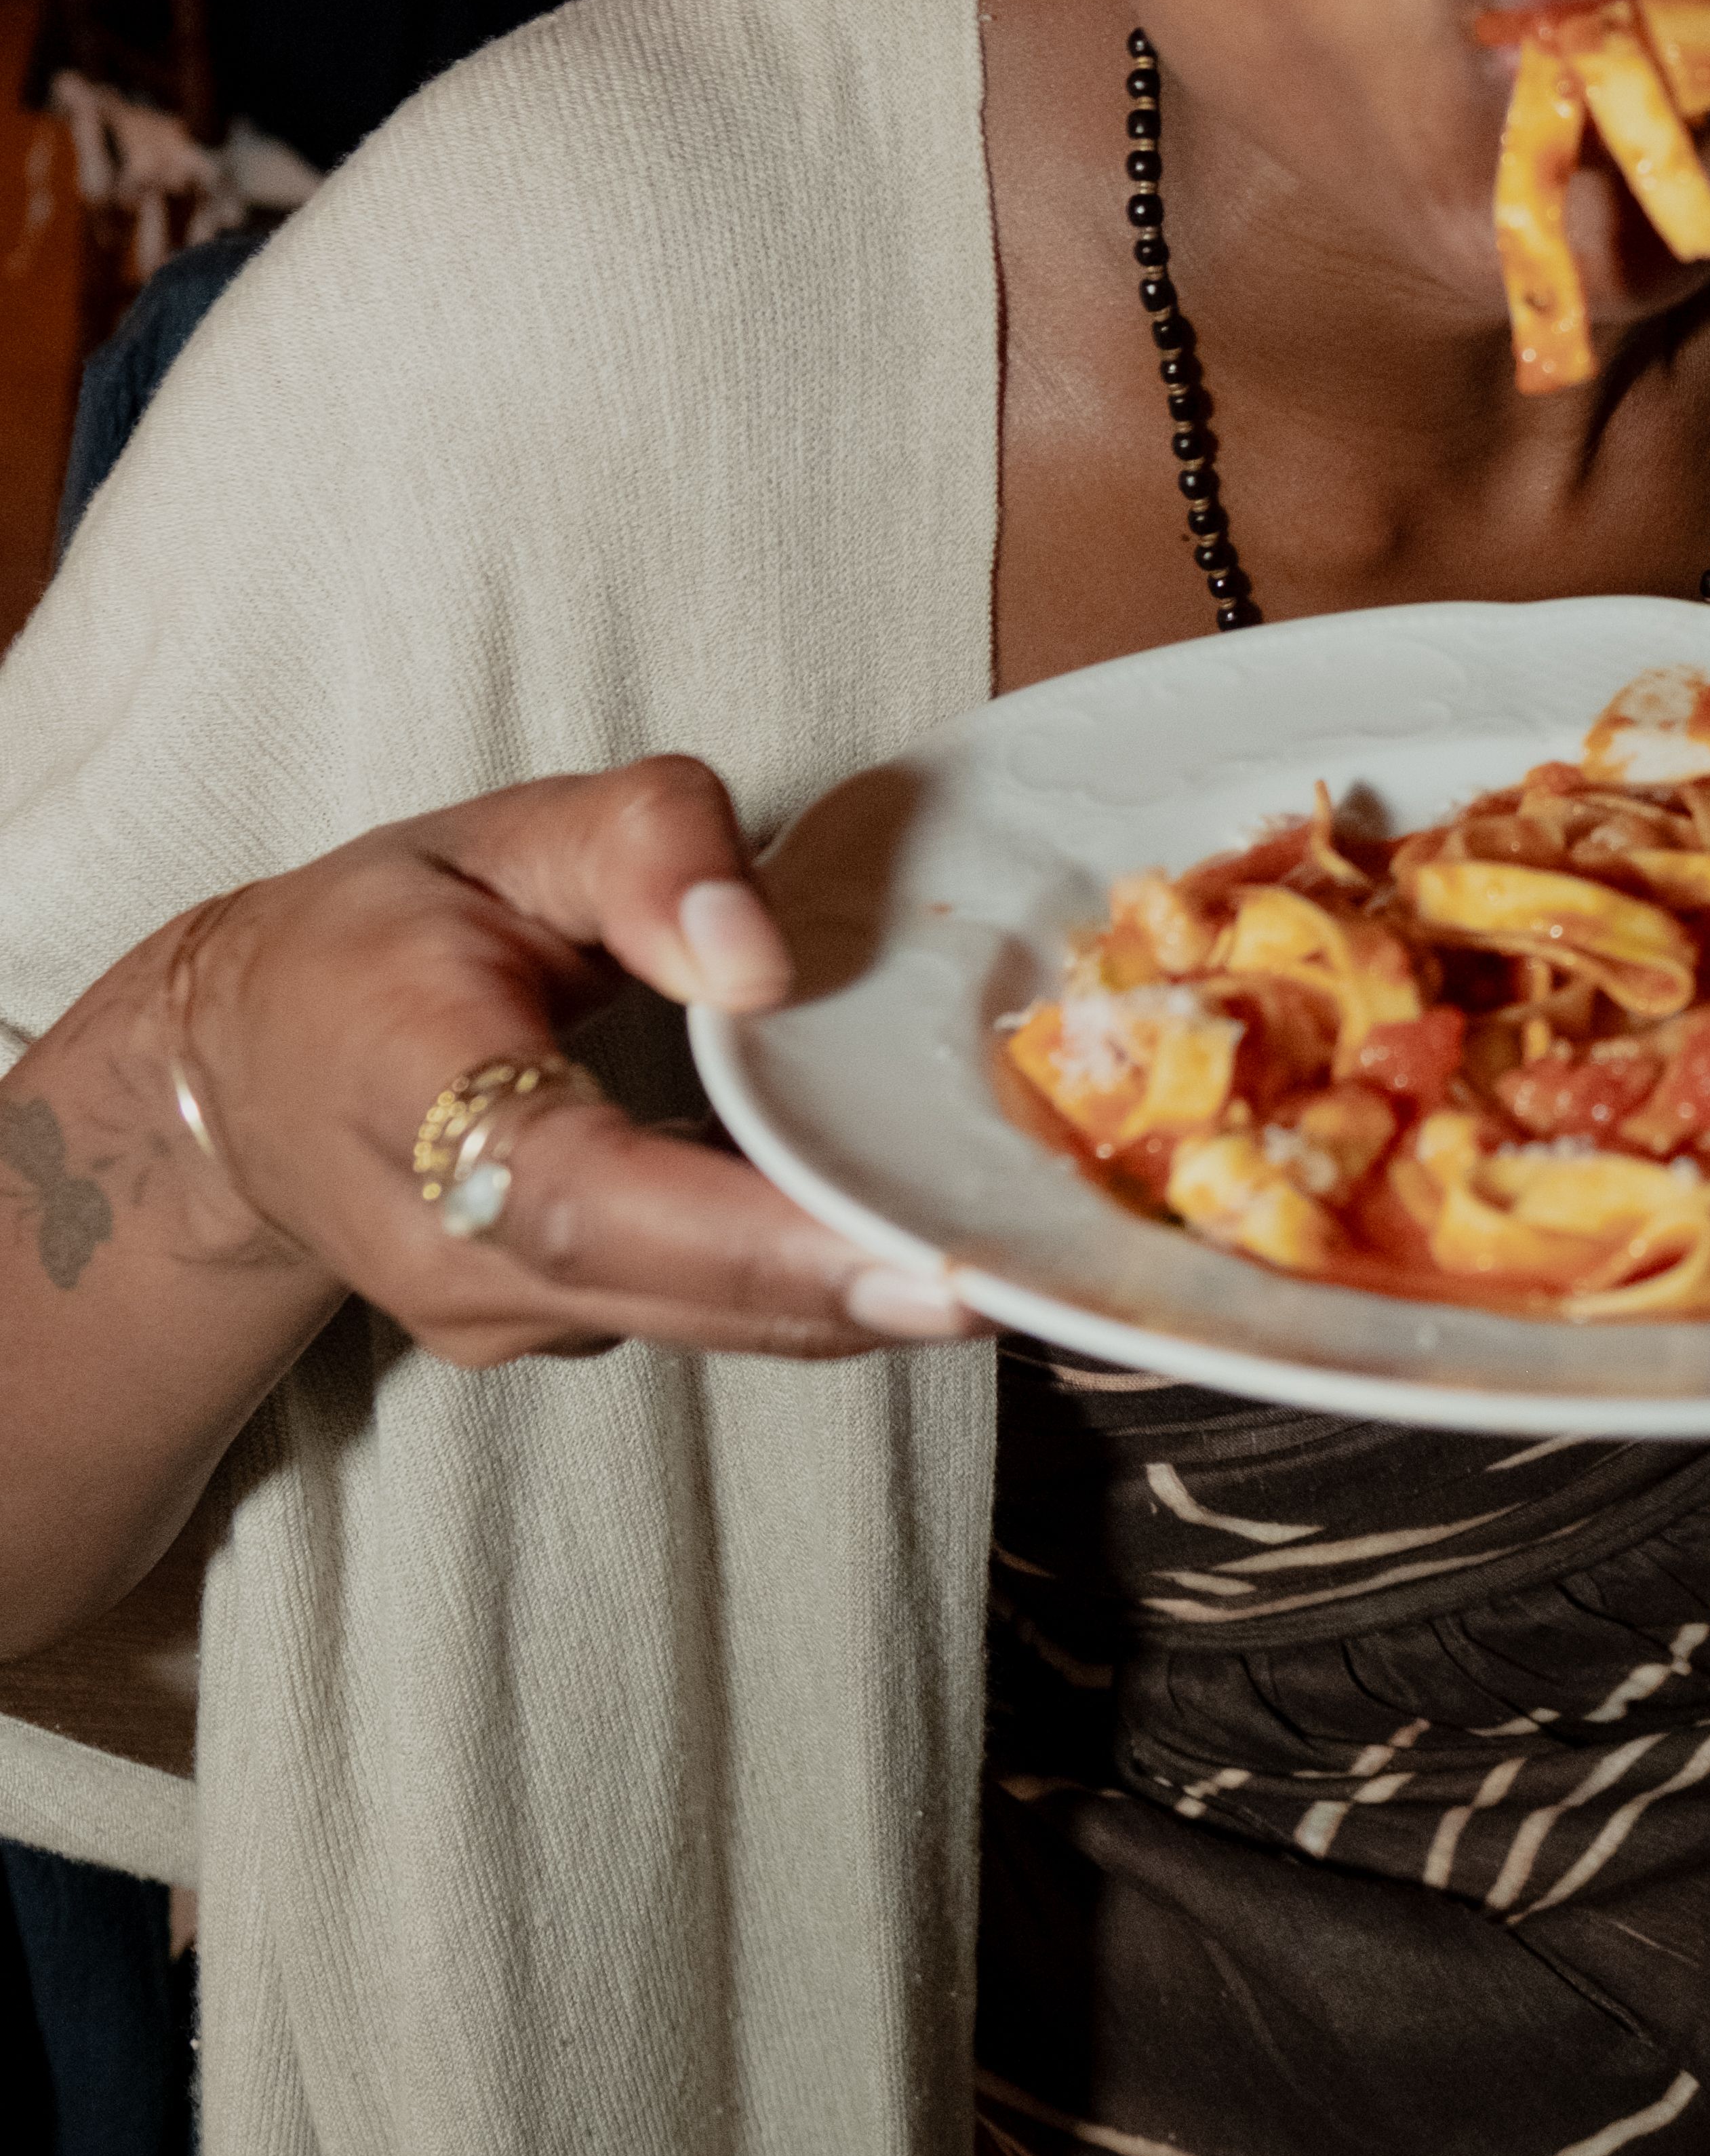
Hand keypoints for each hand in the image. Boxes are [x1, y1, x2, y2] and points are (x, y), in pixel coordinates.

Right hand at [181, 754, 973, 1366]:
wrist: (251, 1066)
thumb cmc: (389, 927)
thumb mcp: (503, 828)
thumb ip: (642, 845)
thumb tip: (760, 956)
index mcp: (404, 1090)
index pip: (577, 1197)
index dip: (745, 1242)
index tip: (907, 1262)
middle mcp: (447, 1244)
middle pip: (664, 1289)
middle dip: (844, 1291)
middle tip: (1013, 1276)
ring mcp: (497, 1313)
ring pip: (699, 1319)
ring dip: (850, 1299)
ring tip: (1011, 1260)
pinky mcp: (555, 1326)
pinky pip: (702, 1313)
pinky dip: (814, 1284)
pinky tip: (929, 1243)